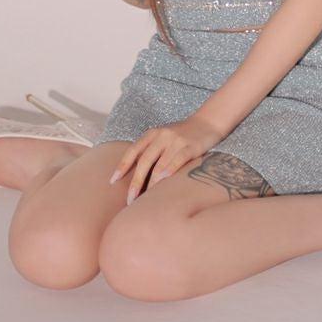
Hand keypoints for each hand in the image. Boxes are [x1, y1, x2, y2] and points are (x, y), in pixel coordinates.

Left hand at [109, 116, 223, 203]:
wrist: (208, 122)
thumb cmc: (183, 135)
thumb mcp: (164, 138)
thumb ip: (151, 151)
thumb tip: (137, 176)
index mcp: (153, 133)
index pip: (133, 150)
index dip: (122, 165)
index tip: (112, 181)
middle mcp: (162, 135)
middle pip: (144, 160)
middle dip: (136, 181)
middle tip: (130, 199)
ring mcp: (176, 140)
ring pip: (159, 164)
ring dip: (151, 184)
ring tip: (146, 200)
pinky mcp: (190, 146)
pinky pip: (177, 160)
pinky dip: (169, 172)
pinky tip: (163, 182)